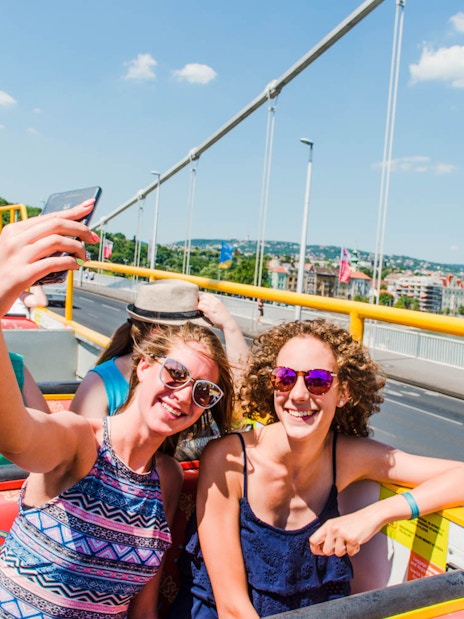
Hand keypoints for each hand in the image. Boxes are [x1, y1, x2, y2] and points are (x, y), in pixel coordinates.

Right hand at [0, 200, 98, 316]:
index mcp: (14, 231)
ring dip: (77, 248)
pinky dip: (69, 263)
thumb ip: (36, 243)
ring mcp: (17, 257)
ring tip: (84, 256)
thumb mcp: (16, 252)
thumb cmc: (6, 275)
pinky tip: (75, 266)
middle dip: (80, 228)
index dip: (72, 212)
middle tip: (93, 238)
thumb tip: (69, 236)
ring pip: (57, 241)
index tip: (89, 206)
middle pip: (56, 225)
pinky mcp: (21, 275)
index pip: (49, 217)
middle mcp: (14, 240)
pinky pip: (53, 263)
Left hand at [198, 293, 234, 330]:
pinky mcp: (210, 312)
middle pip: (203, 297)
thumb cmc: (224, 317)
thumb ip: (213, 305)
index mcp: (217, 301)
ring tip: (200, 310)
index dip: (202, 298)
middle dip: (200, 301)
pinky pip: (202, 307)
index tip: (201, 302)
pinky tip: (200, 312)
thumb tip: (206, 305)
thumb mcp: (220, 308)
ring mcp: (213, 307)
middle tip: (200, 306)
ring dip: (199, 305)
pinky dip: (199, 309)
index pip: (207, 295)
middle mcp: (215, 302)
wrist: (228, 323)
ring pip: (202, 302)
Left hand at [309, 510, 379, 557]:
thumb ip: (327, 535)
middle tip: (341, 544)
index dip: (316, 549)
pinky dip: (354, 550)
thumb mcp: (336, 525)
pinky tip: (356, 541)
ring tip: (349, 540)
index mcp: (327, 525)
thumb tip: (320, 550)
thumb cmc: (353, 523)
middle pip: (326, 551)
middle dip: (334, 551)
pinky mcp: (352, 539)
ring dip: (345, 550)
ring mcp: (342, 534)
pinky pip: (350, 553)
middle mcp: (333, 529)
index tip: (321, 552)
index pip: (313, 540)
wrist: (369, 517)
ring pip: (338, 554)